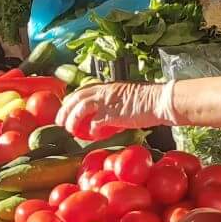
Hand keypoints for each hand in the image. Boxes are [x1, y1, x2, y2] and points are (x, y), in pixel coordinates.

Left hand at [59, 81, 173, 139]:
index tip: (65, 109)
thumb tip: (107, 115)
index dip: (71, 100)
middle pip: (76, 98)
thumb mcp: (125, 97)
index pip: (82, 91)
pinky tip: (94, 135)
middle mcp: (105, 91)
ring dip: (73, 120)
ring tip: (70, 130)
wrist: (160, 101)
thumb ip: (113, 102)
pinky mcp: (113, 114)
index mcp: (107, 86)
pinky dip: (92, 131)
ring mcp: (108, 102)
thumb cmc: (147, 101)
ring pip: (80, 109)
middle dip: (65, 110)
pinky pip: (96, 123)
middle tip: (60, 122)